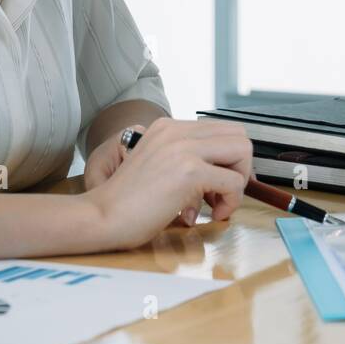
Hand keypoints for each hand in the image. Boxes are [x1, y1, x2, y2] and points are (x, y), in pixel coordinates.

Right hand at [85, 117, 253, 249]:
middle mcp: (177, 131)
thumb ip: (184, 160)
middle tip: (224, 194)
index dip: (231, 159)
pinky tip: (213, 215)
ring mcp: (184, 148)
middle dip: (241, 168)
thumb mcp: (157, 167)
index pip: (222, 130)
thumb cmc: (127, 203)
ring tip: (217, 205)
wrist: (101, 216)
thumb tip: (221, 174)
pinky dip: (231, 202)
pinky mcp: (189, 171)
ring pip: (243, 151)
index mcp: (168, 127)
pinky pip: (234, 182)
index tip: (224, 185)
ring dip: (238, 183)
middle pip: (239, 135)